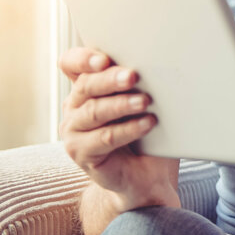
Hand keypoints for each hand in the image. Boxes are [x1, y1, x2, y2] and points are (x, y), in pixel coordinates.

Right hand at [59, 47, 177, 208]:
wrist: (146, 175)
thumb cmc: (148, 131)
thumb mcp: (144, 102)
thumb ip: (142, 85)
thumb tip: (162, 65)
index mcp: (87, 87)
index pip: (71, 64)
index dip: (83, 58)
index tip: (104, 59)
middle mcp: (74, 106)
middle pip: (86, 85)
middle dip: (110, 79)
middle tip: (133, 76)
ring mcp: (74, 131)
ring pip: (94, 111)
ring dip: (121, 104)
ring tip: (145, 101)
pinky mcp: (81, 153)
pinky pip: (104, 138)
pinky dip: (127, 129)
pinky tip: (147, 123)